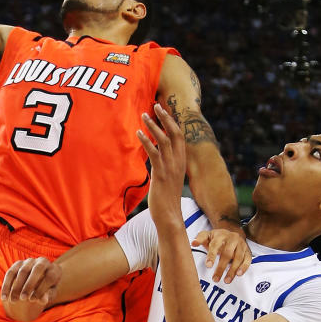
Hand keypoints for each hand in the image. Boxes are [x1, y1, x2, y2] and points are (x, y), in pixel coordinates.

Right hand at [1, 257, 59, 321]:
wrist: (39, 282)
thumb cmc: (47, 290)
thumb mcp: (49, 295)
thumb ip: (47, 296)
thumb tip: (43, 300)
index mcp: (54, 269)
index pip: (49, 277)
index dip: (41, 288)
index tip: (33, 300)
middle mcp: (43, 262)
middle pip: (37, 270)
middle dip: (29, 285)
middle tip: (23, 299)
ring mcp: (30, 261)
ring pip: (22, 271)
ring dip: (16, 287)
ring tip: (13, 301)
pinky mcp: (18, 263)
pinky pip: (11, 273)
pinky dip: (7, 286)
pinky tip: (4, 297)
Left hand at [137, 105, 186, 226]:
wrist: (169, 216)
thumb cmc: (166, 199)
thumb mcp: (168, 178)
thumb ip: (165, 165)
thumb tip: (156, 157)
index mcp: (181, 161)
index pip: (179, 135)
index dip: (172, 121)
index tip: (163, 110)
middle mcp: (178, 161)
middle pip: (174, 132)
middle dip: (165, 117)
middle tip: (155, 105)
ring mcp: (170, 167)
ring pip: (163, 140)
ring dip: (153, 126)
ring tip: (144, 115)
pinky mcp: (161, 174)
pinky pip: (154, 153)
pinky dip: (146, 141)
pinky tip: (139, 133)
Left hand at [192, 225, 251, 282]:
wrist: (232, 233)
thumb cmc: (217, 238)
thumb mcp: (207, 235)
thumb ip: (200, 238)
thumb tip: (193, 243)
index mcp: (221, 236)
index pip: (215, 245)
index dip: (212, 255)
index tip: (208, 266)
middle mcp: (232, 239)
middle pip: (227, 254)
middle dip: (221, 267)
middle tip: (215, 279)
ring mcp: (241, 245)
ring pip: (238, 258)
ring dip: (232, 270)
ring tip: (226, 281)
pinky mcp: (248, 251)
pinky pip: (248, 259)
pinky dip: (244, 267)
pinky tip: (238, 274)